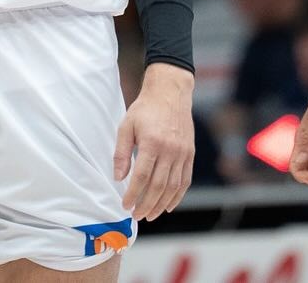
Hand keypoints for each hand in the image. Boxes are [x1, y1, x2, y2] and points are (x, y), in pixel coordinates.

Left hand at [114, 63, 194, 220]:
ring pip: (173, 186)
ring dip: (161, 204)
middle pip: (158, 186)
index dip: (133, 194)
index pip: (142, 177)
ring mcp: (182, 152)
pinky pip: (185, 180)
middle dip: (146, 205)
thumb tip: (118, 178)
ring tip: (150, 215)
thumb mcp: (126, 126)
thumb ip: (121, 153)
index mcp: (152, 142)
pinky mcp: (189, 153)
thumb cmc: (145, 109)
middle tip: (136, 215)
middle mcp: (170, 149)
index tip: (125, 205)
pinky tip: (168, 205)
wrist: (170, 92)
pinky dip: (177, 196)